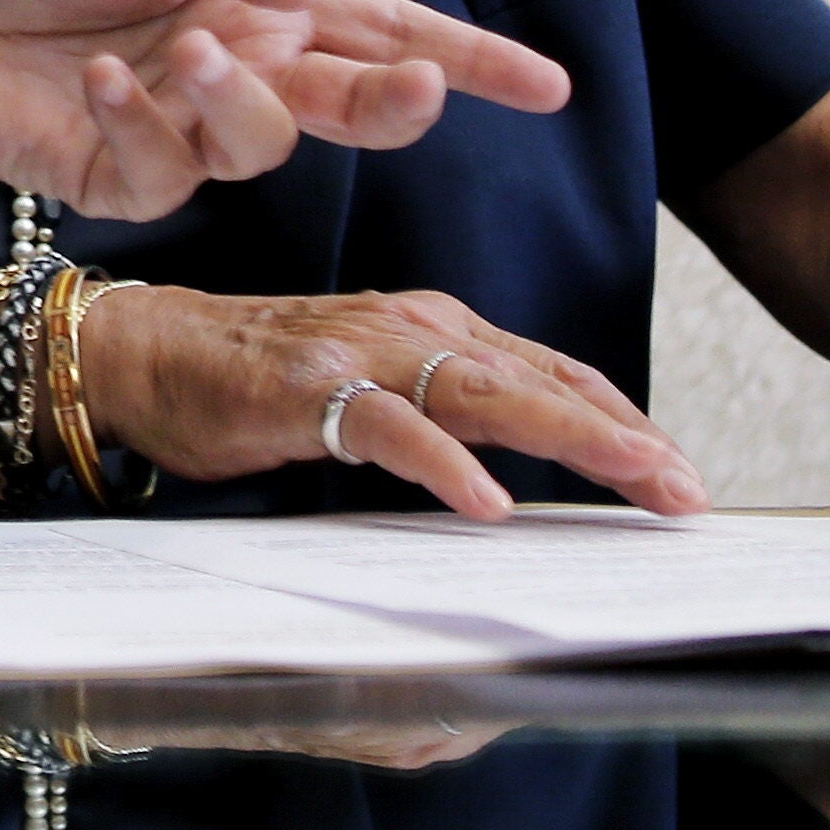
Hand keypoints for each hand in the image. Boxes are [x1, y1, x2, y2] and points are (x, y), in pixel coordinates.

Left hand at [0, 0, 571, 220]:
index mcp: (260, 4)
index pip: (384, 31)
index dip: (468, 59)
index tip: (549, 85)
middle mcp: (239, 70)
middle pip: (350, 103)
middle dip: (396, 102)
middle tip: (420, 91)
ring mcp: (185, 130)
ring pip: (262, 143)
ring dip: (233, 97)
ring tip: (177, 49)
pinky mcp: (125, 178)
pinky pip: (167, 171)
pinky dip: (138, 122)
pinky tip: (94, 81)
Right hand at [72, 282, 706, 518]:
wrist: (141, 351)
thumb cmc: (253, 380)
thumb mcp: (371, 393)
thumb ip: (441, 416)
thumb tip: (520, 477)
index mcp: (434, 327)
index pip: (553, 372)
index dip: (622, 421)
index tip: (679, 475)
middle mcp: (411, 326)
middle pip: (540, 381)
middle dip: (624, 437)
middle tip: (688, 492)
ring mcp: (361, 351)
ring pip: (486, 391)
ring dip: (570, 437)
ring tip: (635, 481)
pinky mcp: (308, 386)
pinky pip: (390, 426)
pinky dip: (443, 463)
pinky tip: (486, 503)